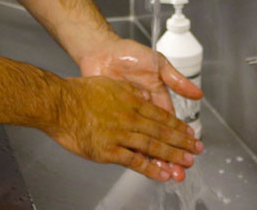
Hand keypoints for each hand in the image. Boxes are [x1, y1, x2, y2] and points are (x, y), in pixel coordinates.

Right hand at [45, 76, 201, 181]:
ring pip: (153, 146)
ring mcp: (121, 134)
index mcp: (132, 100)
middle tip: (197, 150)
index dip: (177, 126)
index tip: (189, 133)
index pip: (161, 115)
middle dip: (182, 143)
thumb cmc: (80, 92)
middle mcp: (131, 117)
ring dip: (172, 156)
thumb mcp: (111, 84)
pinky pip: (134, 161)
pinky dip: (150, 168)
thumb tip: (141, 96)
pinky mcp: (109, 150)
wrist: (60, 102)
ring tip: (186, 163)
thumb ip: (128, 92)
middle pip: (162, 132)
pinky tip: (162, 174)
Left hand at [76, 37, 204, 180]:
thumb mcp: (157, 63)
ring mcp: (128, 117)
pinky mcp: (113, 120)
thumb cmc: (128, 54)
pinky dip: (132, 152)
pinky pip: (124, 140)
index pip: (171, 123)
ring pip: (144, 142)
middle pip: (160, 138)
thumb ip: (176, 80)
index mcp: (156, 98)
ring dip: (156, 158)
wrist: (100, 51)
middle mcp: (143, 111)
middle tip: (182, 170)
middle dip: (172, 154)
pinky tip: (142, 164)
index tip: (192, 150)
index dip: (181, 137)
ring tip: (167, 172)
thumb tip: (199, 94)